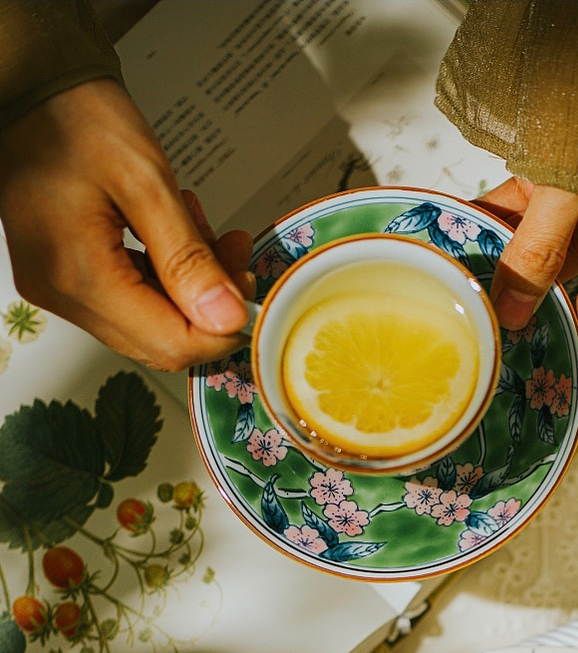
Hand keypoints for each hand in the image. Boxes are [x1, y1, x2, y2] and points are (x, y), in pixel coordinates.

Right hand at [0, 79, 254, 370]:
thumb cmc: (74, 116)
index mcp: (77, 275)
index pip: (170, 343)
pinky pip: (128, 300)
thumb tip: (226, 315)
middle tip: (232, 255)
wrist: (32, 87)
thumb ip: (189, 257)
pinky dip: (163, 277)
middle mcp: (61, 292)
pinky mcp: (63, 275)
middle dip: (208, 306)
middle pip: (160, 341)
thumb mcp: (145, 181)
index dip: (220, 328)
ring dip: (188, 288)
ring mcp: (58, 287)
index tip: (248, 293)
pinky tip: (174, 239)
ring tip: (203, 233)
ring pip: (149, 323)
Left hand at [479, 178, 577, 396]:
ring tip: (465, 301)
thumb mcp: (565, 187)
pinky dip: (490, 228)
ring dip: (499, 273)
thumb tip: (514, 311)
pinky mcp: (556, 182)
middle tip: (494, 357)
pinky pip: (520, 218)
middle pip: (562, 298)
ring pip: (534, 258)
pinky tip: (458, 242)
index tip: (559, 409)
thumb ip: (538, 248)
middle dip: (526, 325)